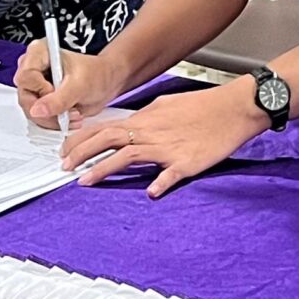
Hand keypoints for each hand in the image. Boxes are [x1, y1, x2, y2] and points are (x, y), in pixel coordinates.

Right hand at [16, 40, 125, 125]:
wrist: (106, 83)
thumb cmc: (96, 74)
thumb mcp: (80, 85)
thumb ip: (59, 98)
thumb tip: (37, 110)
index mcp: (39, 53)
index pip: (25, 77)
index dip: (40, 90)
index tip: (57, 94)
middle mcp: (33, 69)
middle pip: (25, 97)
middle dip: (48, 110)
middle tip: (68, 111)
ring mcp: (35, 86)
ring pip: (31, 111)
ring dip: (53, 119)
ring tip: (73, 114)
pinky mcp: (40, 101)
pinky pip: (38, 118)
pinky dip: (54, 123)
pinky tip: (69, 118)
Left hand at [60, 82, 267, 197]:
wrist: (234, 107)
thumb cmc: (204, 107)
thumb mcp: (167, 106)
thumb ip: (146, 119)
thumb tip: (131, 128)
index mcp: (146, 119)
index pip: (105, 127)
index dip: (82, 139)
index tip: (66, 149)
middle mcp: (151, 132)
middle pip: (108, 140)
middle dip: (81, 153)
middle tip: (64, 167)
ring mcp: (168, 148)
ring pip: (128, 156)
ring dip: (103, 168)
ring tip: (85, 180)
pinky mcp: (187, 162)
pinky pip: (170, 174)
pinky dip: (160, 183)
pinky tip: (150, 192)